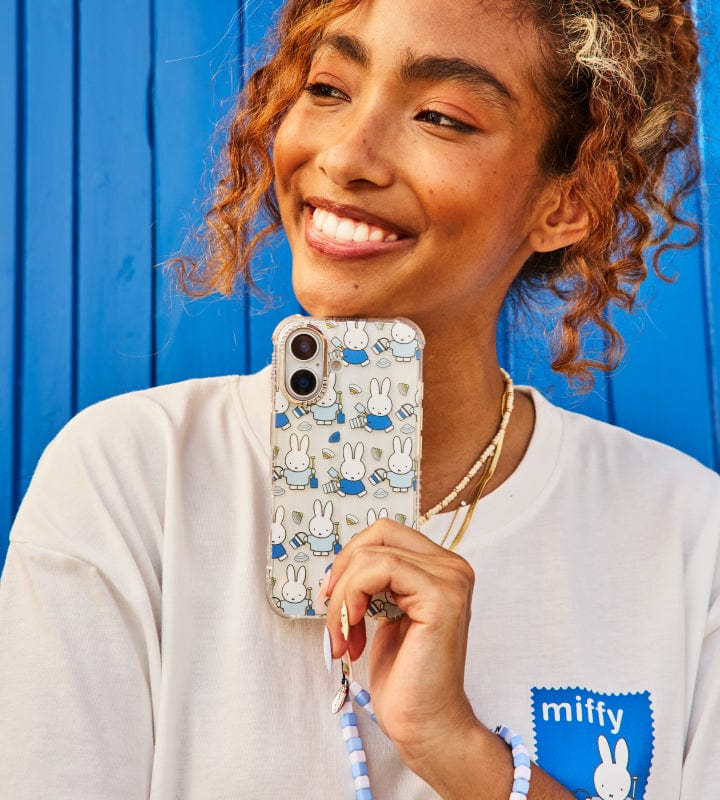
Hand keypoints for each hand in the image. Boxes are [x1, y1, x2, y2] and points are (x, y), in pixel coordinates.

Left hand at [324, 519, 576, 799]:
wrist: (426, 725)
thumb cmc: (406, 679)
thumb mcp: (386, 614)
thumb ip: (377, 582)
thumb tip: (342, 562)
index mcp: (441, 568)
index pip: (386, 533)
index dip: (351, 558)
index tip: (332, 596)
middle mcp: (452, 568)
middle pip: (380, 533)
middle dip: (345, 571)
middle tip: (334, 613)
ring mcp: (450, 580)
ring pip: (372, 555)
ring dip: (343, 597)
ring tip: (343, 637)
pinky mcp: (440, 597)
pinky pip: (379, 570)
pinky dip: (351, 600)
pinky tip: (352, 638)